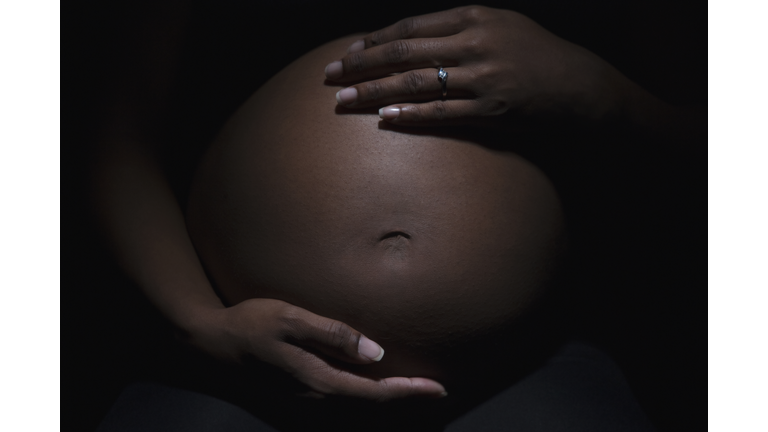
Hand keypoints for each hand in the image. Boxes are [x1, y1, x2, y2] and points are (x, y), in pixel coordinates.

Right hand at [181, 298, 446, 400]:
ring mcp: (305, 398)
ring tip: (414, 386)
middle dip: (405, 397)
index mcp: (318, 380)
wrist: (211, 342)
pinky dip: (366, 393)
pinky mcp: (298, 392)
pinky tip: (374, 380)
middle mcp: (315, 397)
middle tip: (436, 388)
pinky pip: (342, 398)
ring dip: (387, 396)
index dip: (408, 391)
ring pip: (356, 403)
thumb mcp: (291, 319)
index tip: (438, 387)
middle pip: (370, 404)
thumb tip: (375, 353)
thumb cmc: (251, 323)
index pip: (374, 391)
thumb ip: (333, 334)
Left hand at [325, 5, 632, 125]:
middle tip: (328, 76)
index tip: (347, 52)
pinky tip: (385, 120)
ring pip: (417, 83)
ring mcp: (483, 77)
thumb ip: (459, 30)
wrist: (581, 85)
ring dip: (374, 92)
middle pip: (404, 53)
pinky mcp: (493, 110)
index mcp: (473, 17)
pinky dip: (412, 115)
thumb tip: (413, 41)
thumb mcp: (500, 26)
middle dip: (360, 65)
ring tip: (343, 101)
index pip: (410, 28)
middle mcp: (475, 42)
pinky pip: (443, 113)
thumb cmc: (536, 55)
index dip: (374, 41)